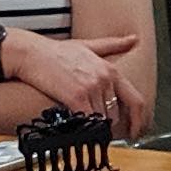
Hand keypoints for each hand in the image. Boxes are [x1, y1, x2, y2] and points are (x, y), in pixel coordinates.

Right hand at [10, 27, 143, 129]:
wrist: (32, 54)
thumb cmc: (56, 52)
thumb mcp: (88, 45)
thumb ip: (112, 45)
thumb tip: (134, 39)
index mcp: (110, 69)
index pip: (136, 100)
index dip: (139, 120)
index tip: (136, 131)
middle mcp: (104, 78)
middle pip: (116, 114)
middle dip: (108, 125)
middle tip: (99, 129)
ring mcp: (91, 88)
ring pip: (102, 119)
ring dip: (95, 127)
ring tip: (85, 128)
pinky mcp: (76, 97)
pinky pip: (89, 120)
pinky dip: (86, 127)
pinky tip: (79, 129)